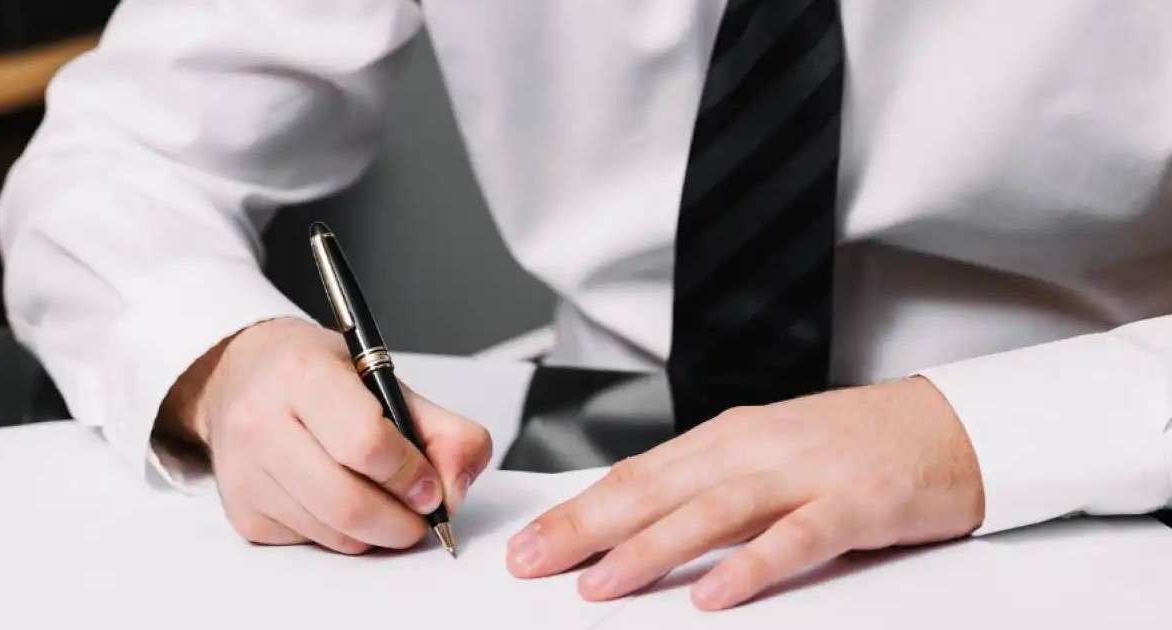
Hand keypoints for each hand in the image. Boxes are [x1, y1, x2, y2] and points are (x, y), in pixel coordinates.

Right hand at [157, 318, 491, 553]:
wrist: (242, 375)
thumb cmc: (320, 375)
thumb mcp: (385, 379)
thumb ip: (441, 429)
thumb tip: (454, 491)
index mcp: (304, 375)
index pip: (366, 443)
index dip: (410, 474)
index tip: (430, 484)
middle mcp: (262, 423)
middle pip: (348, 502)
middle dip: (401, 521)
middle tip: (421, 514)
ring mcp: (245, 472)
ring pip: (333, 533)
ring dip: (377, 532)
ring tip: (388, 505)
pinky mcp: (242, 512)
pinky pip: (311, 543)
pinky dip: (343, 535)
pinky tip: (342, 500)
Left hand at [506, 377, 983, 609]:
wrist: (951, 423)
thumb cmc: (855, 442)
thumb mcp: (769, 452)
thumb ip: (709, 481)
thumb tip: (639, 517)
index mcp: (729, 436)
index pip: (638, 474)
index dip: (580, 509)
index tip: (532, 540)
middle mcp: (756, 448)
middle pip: (657, 490)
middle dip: (587, 528)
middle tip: (534, 563)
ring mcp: (805, 473)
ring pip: (712, 511)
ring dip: (649, 549)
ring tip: (598, 584)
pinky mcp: (857, 503)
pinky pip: (796, 538)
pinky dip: (752, 567)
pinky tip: (712, 595)